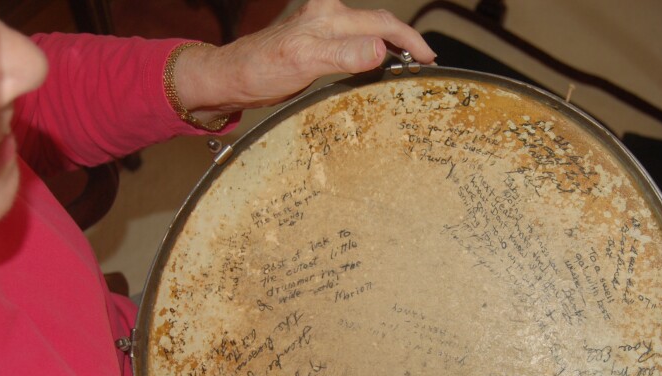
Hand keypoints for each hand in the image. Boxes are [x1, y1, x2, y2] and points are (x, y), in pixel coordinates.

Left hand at [174, 0, 436, 117]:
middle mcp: (328, 15)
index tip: (428, 59)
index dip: (409, 40)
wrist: (233, 75)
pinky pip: (355, 40)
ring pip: (368, 29)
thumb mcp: (305, 62)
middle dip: (406, 39)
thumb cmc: (262, 68)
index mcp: (330, 16)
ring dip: (392, 42)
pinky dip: (373, 48)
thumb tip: (380, 49)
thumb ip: (343, 54)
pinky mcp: (317, 40)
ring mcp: (323, 27)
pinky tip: (378, 61)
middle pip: (379, 23)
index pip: (382, 24)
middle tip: (425, 60)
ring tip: (408, 60)